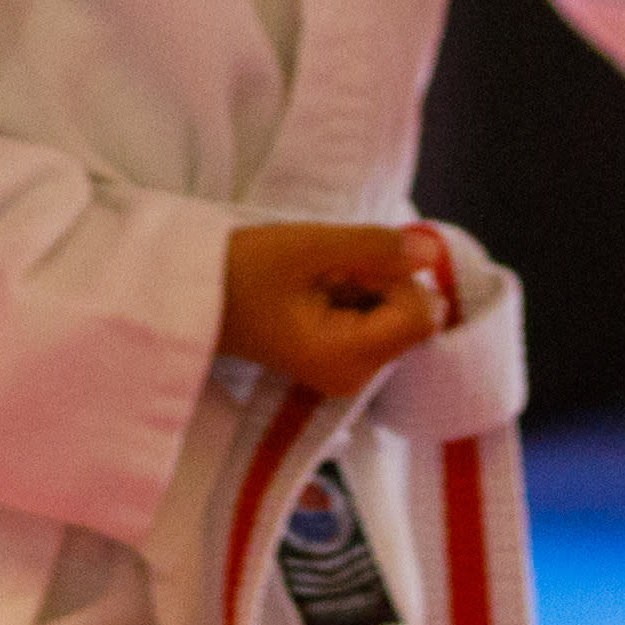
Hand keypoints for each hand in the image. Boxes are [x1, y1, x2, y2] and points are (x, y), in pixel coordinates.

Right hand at [217, 220, 461, 402]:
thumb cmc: (240, 271)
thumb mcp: (308, 246)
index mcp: (347, 358)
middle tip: (325, 270)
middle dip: (380, 281)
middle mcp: (354, 378)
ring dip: (366, 286)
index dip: (394, 276)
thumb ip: (376, 248)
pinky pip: (372, 323)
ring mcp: (345, 373)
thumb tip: (434, 254)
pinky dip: (355, 297)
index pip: (419, 315)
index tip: (347, 264)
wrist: (189, 297)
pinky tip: (316, 290)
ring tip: (316, 280)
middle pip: (410, 318)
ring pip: (393, 317)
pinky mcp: (337, 362)